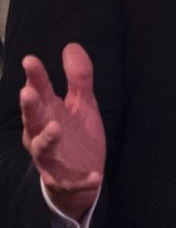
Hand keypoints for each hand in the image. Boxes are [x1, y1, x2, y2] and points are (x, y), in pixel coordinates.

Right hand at [19, 43, 105, 220]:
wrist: (81, 177)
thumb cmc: (75, 135)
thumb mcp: (82, 104)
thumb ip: (78, 78)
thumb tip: (71, 46)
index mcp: (48, 113)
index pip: (38, 92)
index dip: (34, 77)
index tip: (30, 60)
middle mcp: (42, 134)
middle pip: (33, 120)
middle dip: (30, 107)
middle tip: (27, 92)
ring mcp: (51, 158)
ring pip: (42, 149)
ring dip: (47, 138)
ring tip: (57, 127)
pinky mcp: (64, 180)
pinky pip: (71, 181)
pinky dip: (82, 180)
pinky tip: (96, 176)